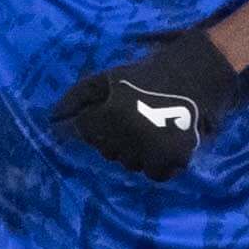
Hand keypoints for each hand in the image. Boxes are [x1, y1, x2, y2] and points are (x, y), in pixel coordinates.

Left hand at [48, 27, 238, 180]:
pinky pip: (155, 174)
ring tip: (148, 130)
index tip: (109, 115)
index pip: (85, 133)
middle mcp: (128, 137)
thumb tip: (52, 120)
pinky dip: (156, 165)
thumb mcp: (106, 78)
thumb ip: (76, 97)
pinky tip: (160, 146)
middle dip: (115, 139)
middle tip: (133, 120)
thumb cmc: (147, 75)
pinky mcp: (175, 158)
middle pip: (107, 152)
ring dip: (136, 152)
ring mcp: (152, 150)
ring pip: (130, 164)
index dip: (95, 124)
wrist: (196, 73)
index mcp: (108, 116)